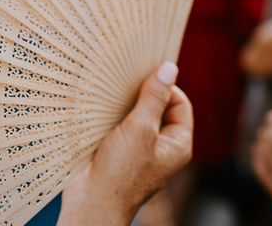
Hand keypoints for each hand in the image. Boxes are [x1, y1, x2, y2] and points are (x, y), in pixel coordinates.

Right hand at [59, 62, 192, 224]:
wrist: (91, 203)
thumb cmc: (120, 173)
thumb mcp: (140, 129)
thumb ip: (154, 98)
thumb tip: (170, 68)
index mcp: (178, 145)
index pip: (181, 103)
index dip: (165, 88)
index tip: (145, 78)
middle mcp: (163, 148)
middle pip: (160, 108)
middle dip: (143, 95)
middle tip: (126, 85)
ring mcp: (141, 151)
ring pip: (139, 116)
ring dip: (126, 105)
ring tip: (113, 98)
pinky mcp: (121, 153)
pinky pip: (122, 127)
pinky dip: (114, 116)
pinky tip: (101, 110)